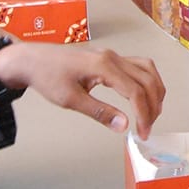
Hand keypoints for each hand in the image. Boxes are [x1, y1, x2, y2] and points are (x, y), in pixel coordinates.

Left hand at [0, 42, 166, 138]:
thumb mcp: (70, 100)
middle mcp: (113, 57)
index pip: (135, 91)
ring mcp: (113, 56)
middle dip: (153, 106)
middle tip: (147, 128)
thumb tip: (123, 125)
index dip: (143, 114)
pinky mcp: (111, 58)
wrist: (33, 60)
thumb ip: (99, 112)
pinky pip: (140, 66)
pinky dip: (148, 82)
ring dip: (155, 91)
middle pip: (147, 80)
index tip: (142, 132)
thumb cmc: (48, 77)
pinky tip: (145, 95)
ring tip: (152, 113)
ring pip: (148, 70)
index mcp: (104, 66)